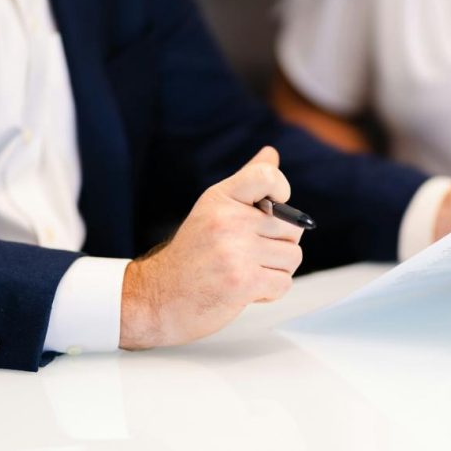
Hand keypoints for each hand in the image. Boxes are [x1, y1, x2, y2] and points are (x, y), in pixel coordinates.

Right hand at [120, 147, 304, 348]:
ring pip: (292, 257)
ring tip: (246, 272)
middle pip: (291, 226)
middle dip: (280, 244)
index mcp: (221, 198)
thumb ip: (247, 183)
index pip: (267, 176)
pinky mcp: (242, 282)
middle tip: (251, 254)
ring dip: (276, 271)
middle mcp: (227, 220)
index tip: (273, 207)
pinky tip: (246, 290)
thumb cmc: (193, 255)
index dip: (282, 191)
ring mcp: (234, 251)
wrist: (158, 297)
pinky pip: (283, 282)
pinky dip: (270, 291)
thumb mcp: (214, 209)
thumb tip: (271, 153)